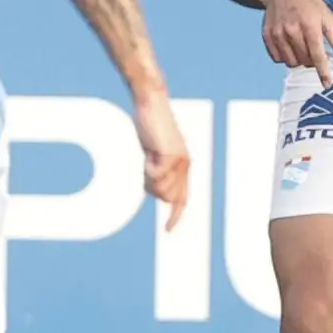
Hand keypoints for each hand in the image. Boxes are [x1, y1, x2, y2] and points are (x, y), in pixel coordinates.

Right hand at [132, 91, 189, 230]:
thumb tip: (158, 193)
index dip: (176, 216)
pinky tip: (149, 152)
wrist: (151, 101)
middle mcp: (186, 164)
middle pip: (168, 197)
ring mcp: (181, 160)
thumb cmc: (149, 124)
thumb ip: (157, 171)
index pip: (183, 198)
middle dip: (153, 189)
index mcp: (184, 165)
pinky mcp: (172, 155)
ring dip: (148, 178)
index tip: (168, 231)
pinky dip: (147, 167)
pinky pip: (155, 175)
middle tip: (146, 167)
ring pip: (161, 189)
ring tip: (148, 157)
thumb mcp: (153, 152)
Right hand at [258, 0, 332, 88]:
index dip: (323, 71)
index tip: (327, 84)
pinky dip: (286, 57)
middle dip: (312, 60)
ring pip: (291, 63)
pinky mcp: (268, 36)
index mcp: (310, 26)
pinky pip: (278, 59)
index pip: (318, 55)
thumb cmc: (308, 2)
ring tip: (302, 46)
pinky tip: (290, 45)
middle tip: (314, 48)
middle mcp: (292, 31)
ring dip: (299, 60)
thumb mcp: (327, 16)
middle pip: (305, 61)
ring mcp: (278, 34)